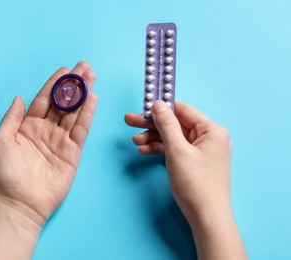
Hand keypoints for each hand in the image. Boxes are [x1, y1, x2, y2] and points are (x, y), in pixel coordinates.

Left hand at [0, 61, 97, 223]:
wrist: (21, 202)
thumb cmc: (7, 173)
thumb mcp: (0, 141)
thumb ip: (11, 118)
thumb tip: (18, 97)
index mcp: (28, 126)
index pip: (44, 99)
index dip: (54, 84)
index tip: (65, 69)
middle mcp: (46, 130)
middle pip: (63, 102)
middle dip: (74, 85)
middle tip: (85, 67)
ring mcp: (60, 141)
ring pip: (74, 112)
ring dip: (84, 95)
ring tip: (92, 77)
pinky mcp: (72, 152)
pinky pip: (81, 130)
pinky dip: (88, 114)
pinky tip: (93, 99)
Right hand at [125, 100, 246, 259]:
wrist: (206, 218)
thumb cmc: (196, 184)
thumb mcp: (177, 151)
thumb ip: (166, 125)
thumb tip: (158, 104)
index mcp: (211, 130)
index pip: (183, 110)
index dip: (161, 107)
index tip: (142, 107)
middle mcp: (209, 137)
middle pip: (175, 124)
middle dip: (152, 124)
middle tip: (130, 121)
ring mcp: (202, 151)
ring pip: (173, 137)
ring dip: (153, 138)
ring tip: (135, 141)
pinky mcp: (194, 162)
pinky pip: (175, 149)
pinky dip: (160, 149)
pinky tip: (145, 151)